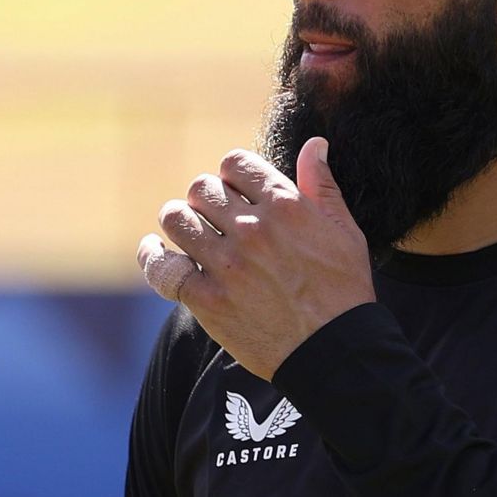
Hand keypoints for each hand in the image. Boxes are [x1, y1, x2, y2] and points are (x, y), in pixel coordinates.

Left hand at [137, 137, 373, 379]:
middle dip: (205, 199)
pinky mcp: (207, 299)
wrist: (335, 352)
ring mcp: (227, 265)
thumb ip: (322, 186)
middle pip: (201, 189)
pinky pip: (162, 266)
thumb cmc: (344, 291)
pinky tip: (154, 252)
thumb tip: (313, 144)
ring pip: (176, 219)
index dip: (231, 174)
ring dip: (179, 222)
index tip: (234, 191)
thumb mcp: (345, 232)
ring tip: (188, 234)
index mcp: (285, 206)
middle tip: (213, 218)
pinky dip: (152, 256)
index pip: (234, 163)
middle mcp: (252, 230)